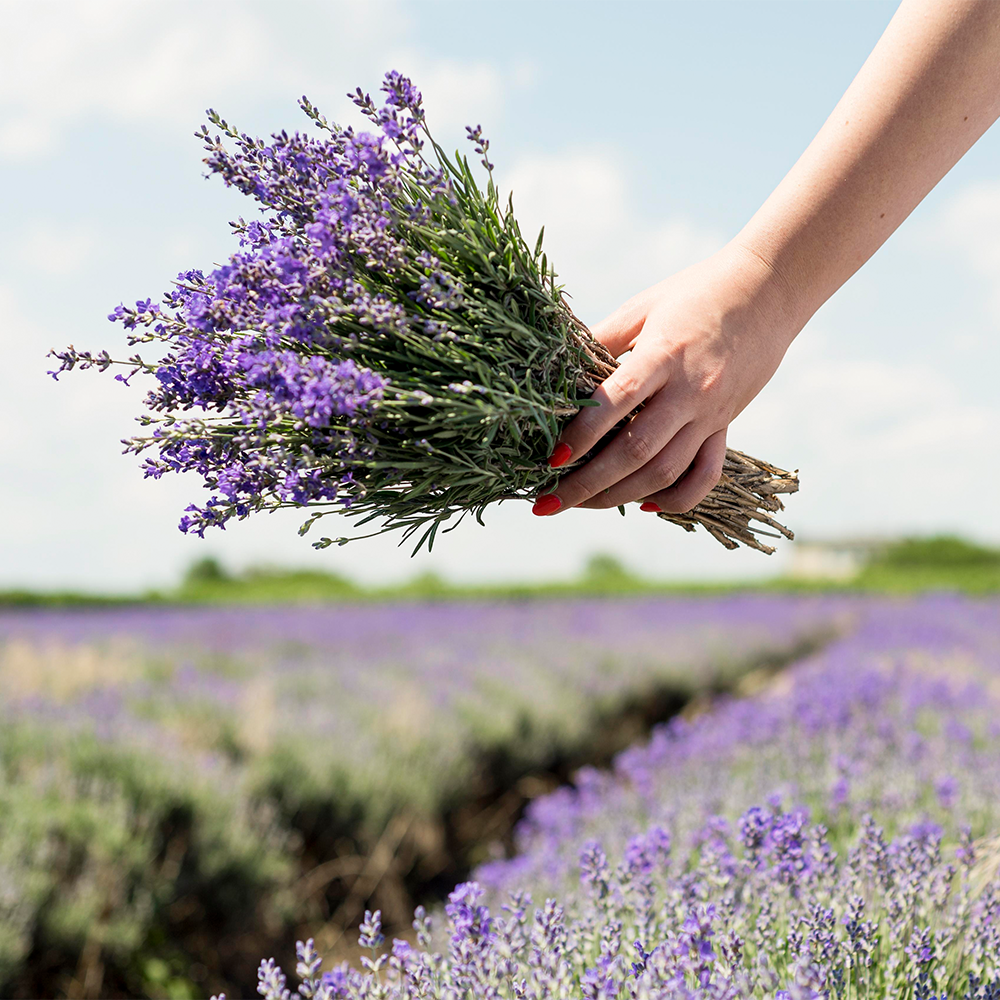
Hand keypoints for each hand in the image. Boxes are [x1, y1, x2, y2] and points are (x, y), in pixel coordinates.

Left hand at [534, 242, 800, 515]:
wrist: (769, 290)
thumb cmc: (696, 293)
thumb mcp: (642, 307)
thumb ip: (599, 338)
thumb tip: (553, 370)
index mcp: (663, 355)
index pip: (616, 403)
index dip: (581, 435)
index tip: (551, 459)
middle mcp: (689, 391)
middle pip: (636, 451)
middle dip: (588, 483)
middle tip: (548, 503)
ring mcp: (711, 414)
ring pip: (665, 472)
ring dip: (619, 496)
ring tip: (581, 505)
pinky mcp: (726, 426)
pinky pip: (705, 475)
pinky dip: (676, 499)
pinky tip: (645, 505)